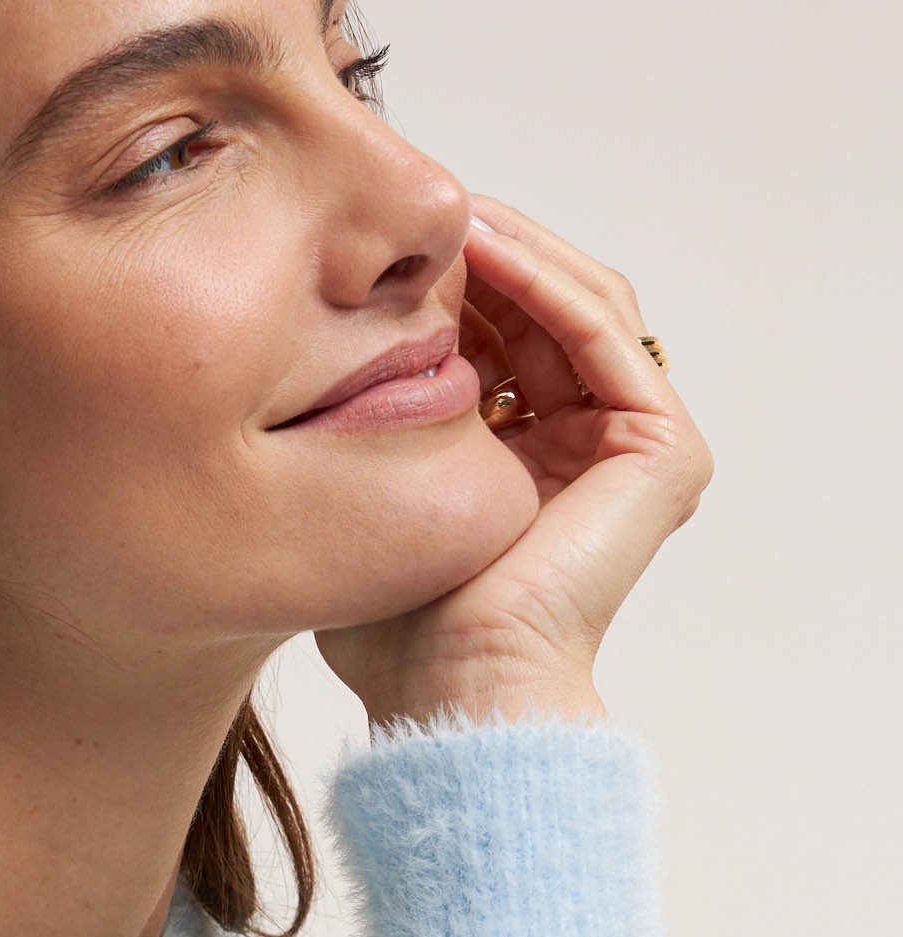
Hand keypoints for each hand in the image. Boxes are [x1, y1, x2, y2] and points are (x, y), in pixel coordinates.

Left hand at [315, 193, 713, 728]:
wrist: (451, 696)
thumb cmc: (399, 638)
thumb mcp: (369, 511)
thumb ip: (364, 443)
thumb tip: (304, 375)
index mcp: (537, 466)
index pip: (508, 342)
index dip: (453, 286)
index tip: (383, 249)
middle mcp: (594, 451)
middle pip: (549, 311)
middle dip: (485, 255)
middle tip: (417, 208)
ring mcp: (639, 450)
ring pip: (581, 305)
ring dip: (514, 251)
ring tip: (445, 215)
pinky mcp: (663, 452)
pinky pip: (600, 333)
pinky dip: (543, 281)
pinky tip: (477, 250)